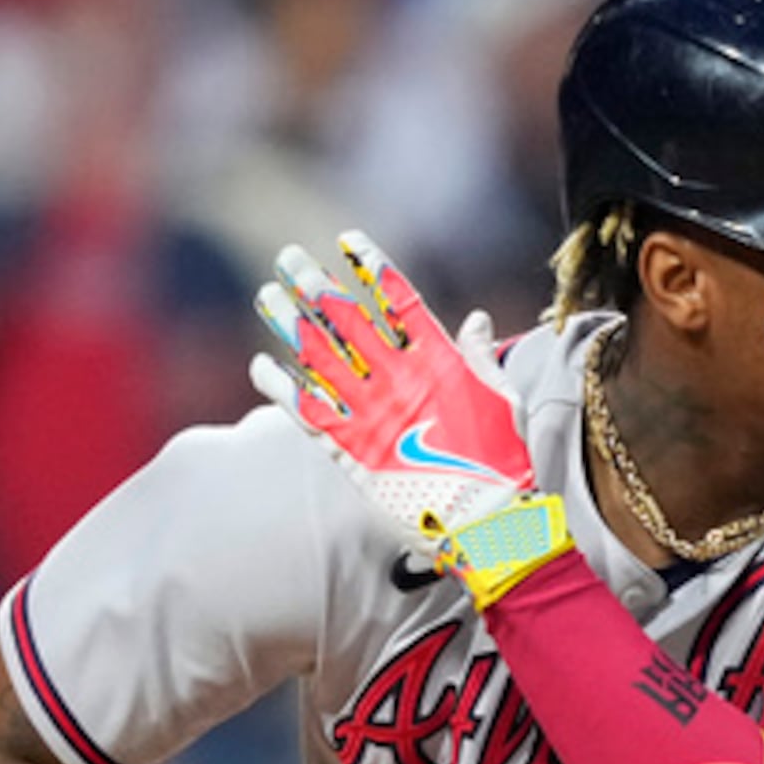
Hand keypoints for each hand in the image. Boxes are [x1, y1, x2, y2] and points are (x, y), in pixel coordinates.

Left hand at [251, 232, 565, 596]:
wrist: (485, 523)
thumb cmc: (503, 462)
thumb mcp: (503, 399)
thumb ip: (481, 357)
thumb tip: (476, 319)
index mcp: (438, 362)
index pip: (398, 301)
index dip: (372, 268)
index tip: (347, 239)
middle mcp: (398, 380)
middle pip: (347, 321)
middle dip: (316, 286)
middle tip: (289, 258)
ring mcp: (371, 415)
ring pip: (320, 359)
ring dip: (290, 325)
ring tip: (267, 297)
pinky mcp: (352, 453)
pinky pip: (309, 414)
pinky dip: (283, 389)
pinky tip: (260, 366)